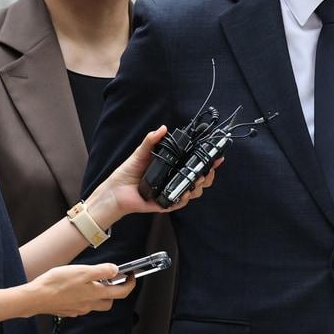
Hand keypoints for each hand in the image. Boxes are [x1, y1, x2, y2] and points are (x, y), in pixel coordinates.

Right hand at [21, 263, 136, 317]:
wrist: (35, 298)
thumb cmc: (56, 284)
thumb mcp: (82, 271)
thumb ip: (101, 271)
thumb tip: (116, 270)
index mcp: (96, 294)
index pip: (122, 293)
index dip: (130, 284)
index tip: (131, 276)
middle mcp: (89, 305)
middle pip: (109, 301)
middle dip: (113, 291)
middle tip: (110, 279)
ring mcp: (78, 310)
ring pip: (95, 304)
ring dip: (97, 294)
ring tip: (89, 281)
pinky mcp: (68, 311)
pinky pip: (81, 306)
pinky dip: (83, 298)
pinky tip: (74, 289)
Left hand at [86, 125, 221, 223]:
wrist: (115, 192)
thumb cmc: (127, 174)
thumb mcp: (141, 153)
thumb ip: (152, 141)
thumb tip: (163, 129)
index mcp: (172, 169)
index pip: (194, 165)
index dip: (208, 162)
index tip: (218, 157)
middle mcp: (174, 181)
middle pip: (200, 180)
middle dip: (208, 175)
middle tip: (206, 170)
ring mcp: (171, 193)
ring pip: (194, 192)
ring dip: (198, 186)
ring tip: (196, 180)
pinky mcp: (165, 204)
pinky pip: (178, 203)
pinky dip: (183, 198)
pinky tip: (183, 193)